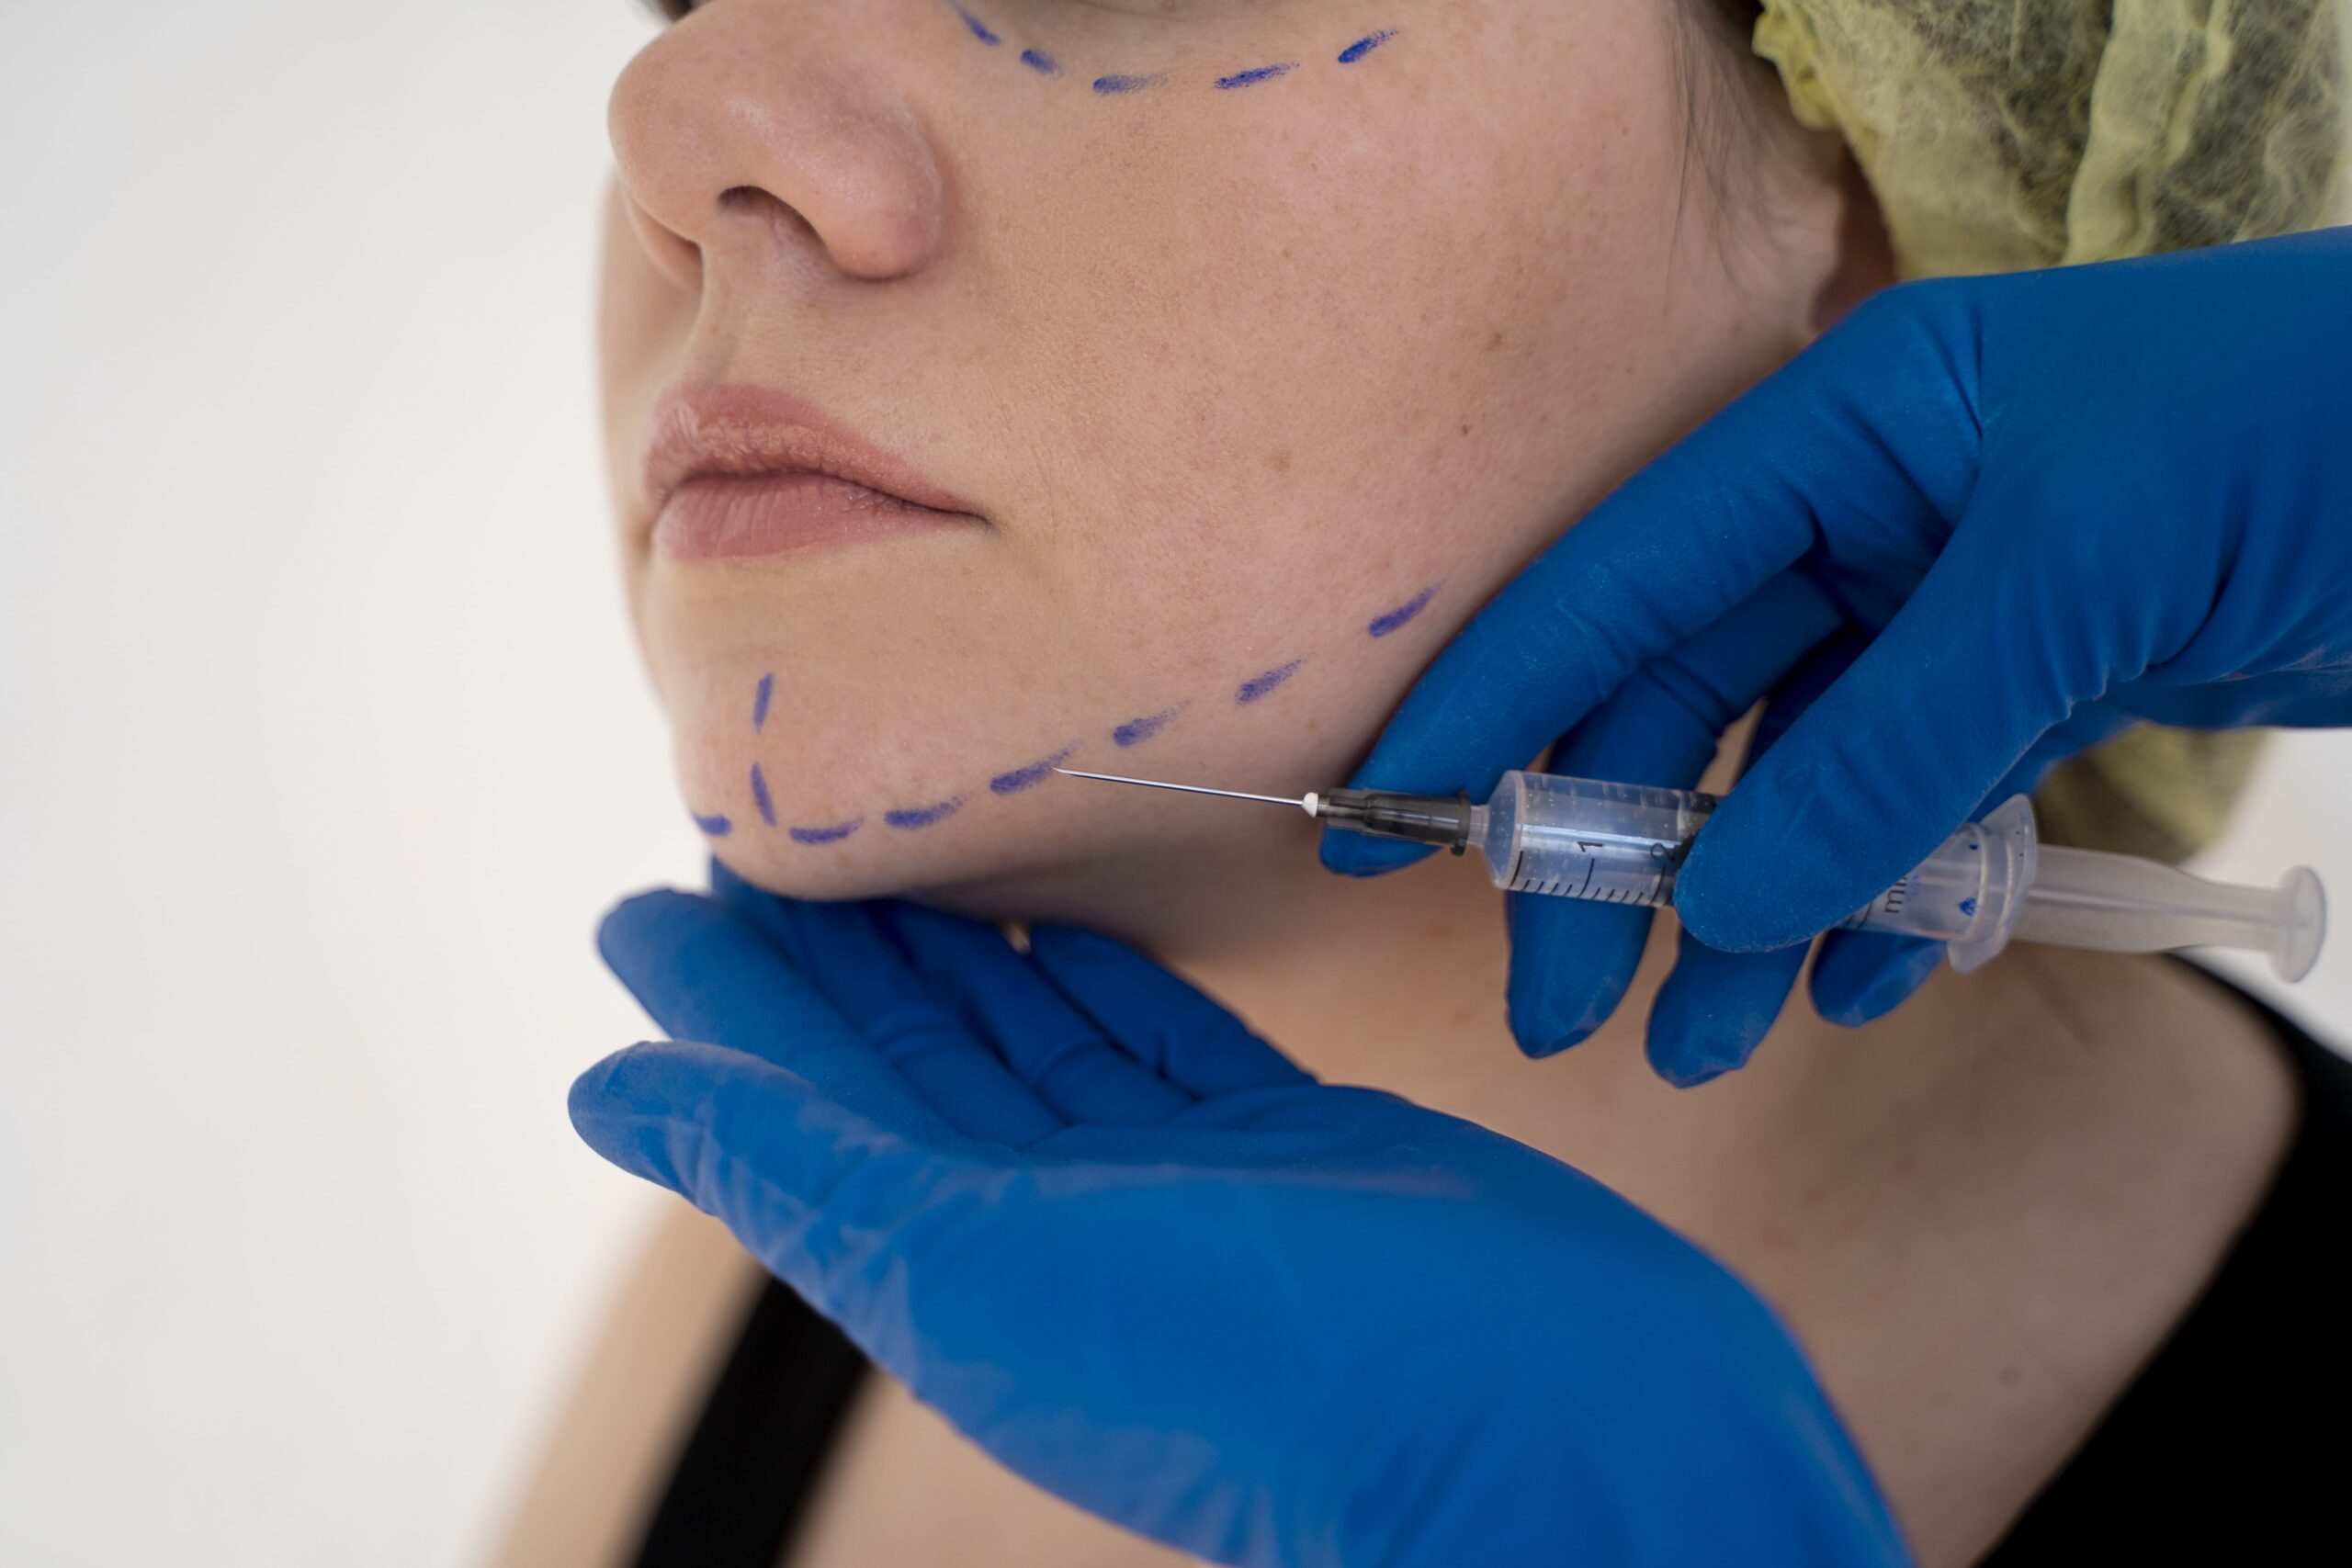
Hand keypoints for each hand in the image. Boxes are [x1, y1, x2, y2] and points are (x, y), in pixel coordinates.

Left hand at [571, 866, 1908, 1567]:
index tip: (653, 897)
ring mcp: (1177, 1184)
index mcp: (957, 1269)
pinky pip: (1161, 1040)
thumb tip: (604, 1089)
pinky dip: (1103, 982)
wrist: (1553, 1431)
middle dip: (829, 961)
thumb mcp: (982, 1270)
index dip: (724, 1004)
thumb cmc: (1267, 1375)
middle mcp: (1055, 1229)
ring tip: (891, 855)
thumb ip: (798, 1166)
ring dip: (957, 953)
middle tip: (758, 834)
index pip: (804, 1104)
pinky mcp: (1287, 1141)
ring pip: (1032, 1039)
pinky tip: (1068, 922)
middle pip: (909, 1065)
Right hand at [1327, 228, 2351, 1082]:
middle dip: (1615, 857)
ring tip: (1700, 1045)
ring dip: (1739, 913)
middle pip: (1684, 700)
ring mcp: (1947, 602)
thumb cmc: (2313, 437)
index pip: (1621, 576)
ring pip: (1789, 774)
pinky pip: (1905, 805)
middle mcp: (1873, 511)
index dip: (1498, 700)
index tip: (1389, 818)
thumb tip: (1721, 900)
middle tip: (1558, 1005)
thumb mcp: (2080, 578)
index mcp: (1847, 429)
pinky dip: (1875, 898)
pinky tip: (1857, 981)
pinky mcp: (2028, 680)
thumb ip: (1890, 745)